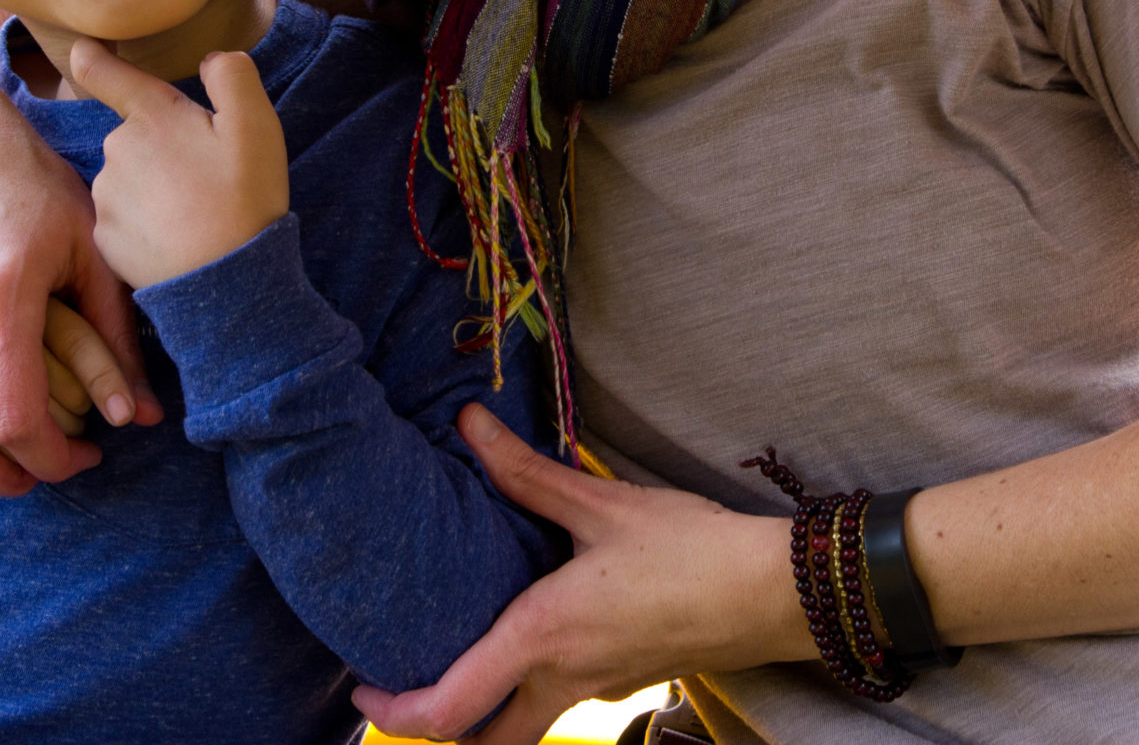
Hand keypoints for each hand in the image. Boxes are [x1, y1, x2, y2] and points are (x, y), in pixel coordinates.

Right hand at [0, 116, 163, 496]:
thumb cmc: (40, 199)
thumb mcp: (96, 253)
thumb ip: (120, 341)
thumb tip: (146, 419)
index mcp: (4, 294)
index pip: (17, 420)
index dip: (54, 463)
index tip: (85, 458)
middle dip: (5, 479)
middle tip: (39, 468)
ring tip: (8, 439)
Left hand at [68, 40, 289, 289]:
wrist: (226, 281)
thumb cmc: (244, 199)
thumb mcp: (257, 125)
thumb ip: (232, 76)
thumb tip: (213, 59)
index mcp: (152, 117)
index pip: (104, 73)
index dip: (92, 56)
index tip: (83, 48)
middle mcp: (116, 150)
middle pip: (134, 135)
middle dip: (162, 146)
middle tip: (205, 176)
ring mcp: (106, 197)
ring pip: (129, 178)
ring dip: (153, 186)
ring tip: (194, 212)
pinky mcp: (104, 239)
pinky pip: (123, 219)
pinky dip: (145, 224)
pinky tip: (175, 238)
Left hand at [351, 406, 811, 744]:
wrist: (775, 593)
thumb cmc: (691, 550)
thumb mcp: (602, 504)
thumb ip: (526, 473)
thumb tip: (467, 425)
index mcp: (543, 638)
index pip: (451, 708)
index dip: (396, 710)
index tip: (363, 687)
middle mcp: (564, 679)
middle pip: (485, 744)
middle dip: (436, 729)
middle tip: (401, 688)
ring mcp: (599, 688)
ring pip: (524, 724)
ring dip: (483, 709)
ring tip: (457, 653)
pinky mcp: (627, 678)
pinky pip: (561, 696)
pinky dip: (528, 681)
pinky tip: (530, 629)